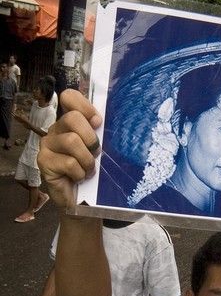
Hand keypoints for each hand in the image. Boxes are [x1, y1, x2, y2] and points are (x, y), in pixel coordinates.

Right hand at [37, 90, 101, 208]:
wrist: (80, 198)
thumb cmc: (91, 170)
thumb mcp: (98, 149)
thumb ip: (99, 133)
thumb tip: (103, 122)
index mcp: (70, 122)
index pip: (69, 97)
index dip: (85, 106)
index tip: (98, 122)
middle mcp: (56, 129)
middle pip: (73, 118)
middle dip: (90, 138)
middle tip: (95, 153)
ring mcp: (47, 145)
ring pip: (71, 141)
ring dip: (87, 159)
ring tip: (88, 169)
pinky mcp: (43, 161)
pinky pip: (68, 162)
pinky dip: (80, 172)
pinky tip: (79, 177)